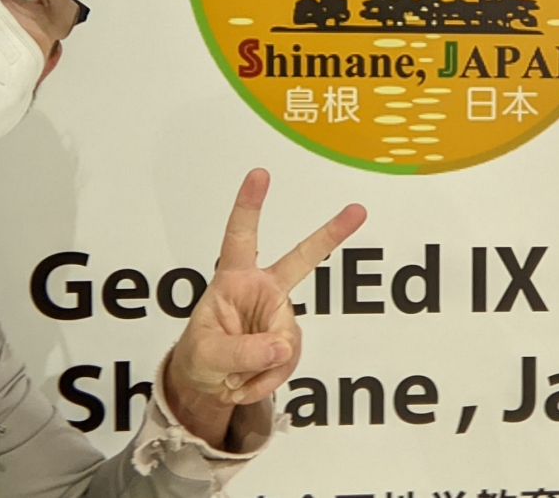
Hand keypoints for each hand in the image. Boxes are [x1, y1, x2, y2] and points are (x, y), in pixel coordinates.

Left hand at [165, 168, 365, 447]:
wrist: (207, 384)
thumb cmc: (200, 355)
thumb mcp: (207, 355)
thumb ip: (241, 352)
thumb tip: (281, 348)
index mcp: (233, 279)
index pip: (240, 236)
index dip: (249, 205)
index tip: (260, 173)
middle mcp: (262, 290)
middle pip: (301, 259)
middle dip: (330, 235)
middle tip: (358, 209)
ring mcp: (279, 315)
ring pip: (287, 339)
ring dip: (262, 368)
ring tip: (235, 378)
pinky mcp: (288, 341)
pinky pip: (289, 361)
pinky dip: (269, 380)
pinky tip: (247, 383)